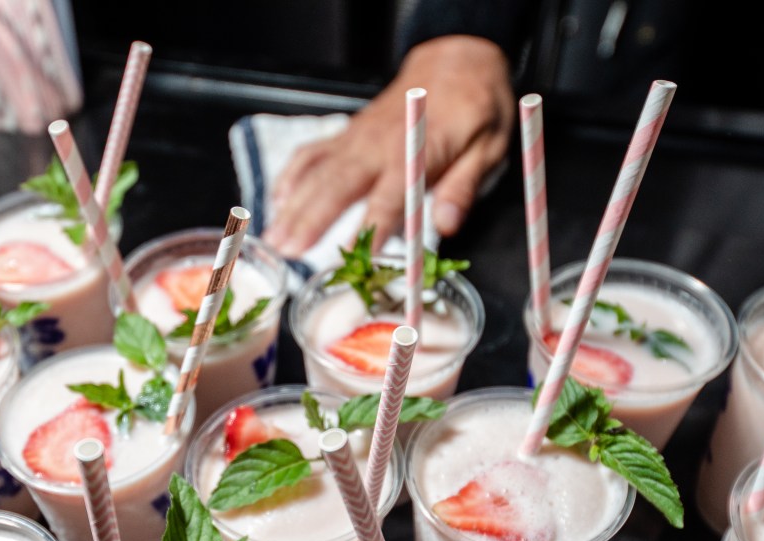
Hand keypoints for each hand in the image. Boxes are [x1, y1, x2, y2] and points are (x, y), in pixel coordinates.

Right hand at [262, 35, 514, 257]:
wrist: (456, 61)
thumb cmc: (476, 109)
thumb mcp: (490, 147)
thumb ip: (464, 187)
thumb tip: (448, 224)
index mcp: (416, 152)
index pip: (390, 197)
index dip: (373, 227)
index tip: (357, 256)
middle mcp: (378, 145)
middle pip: (338, 186)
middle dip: (311, 220)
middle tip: (287, 251)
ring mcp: (357, 138)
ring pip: (317, 172)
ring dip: (292, 206)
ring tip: (273, 239)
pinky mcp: (347, 135)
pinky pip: (312, 154)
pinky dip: (291, 176)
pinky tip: (277, 202)